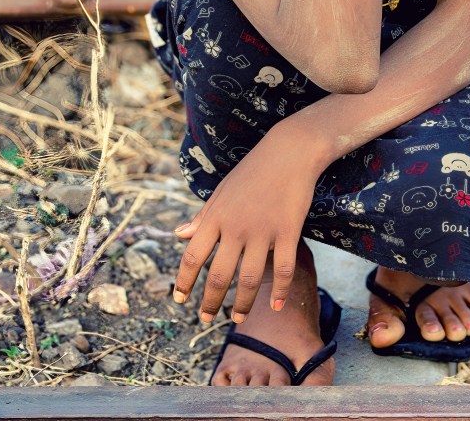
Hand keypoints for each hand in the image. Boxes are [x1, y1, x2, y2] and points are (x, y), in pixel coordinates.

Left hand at [172, 127, 320, 322]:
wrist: (290, 150)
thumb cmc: (253, 171)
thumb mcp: (222, 191)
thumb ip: (202, 216)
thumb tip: (178, 235)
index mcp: (216, 216)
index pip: (192, 256)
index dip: (183, 282)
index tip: (179, 300)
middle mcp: (236, 226)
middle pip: (218, 275)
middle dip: (209, 302)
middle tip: (206, 318)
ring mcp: (263, 230)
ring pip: (248, 278)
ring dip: (241, 304)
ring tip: (237, 318)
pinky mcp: (288, 231)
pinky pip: (283, 269)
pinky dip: (279, 290)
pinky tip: (275, 305)